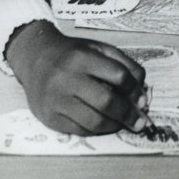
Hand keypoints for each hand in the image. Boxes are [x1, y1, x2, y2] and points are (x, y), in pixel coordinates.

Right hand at [6, 19, 148, 134]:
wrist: (36, 58)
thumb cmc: (73, 54)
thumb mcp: (98, 48)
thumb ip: (123, 63)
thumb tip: (141, 90)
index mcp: (84, 57)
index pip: (118, 75)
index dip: (134, 90)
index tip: (142, 101)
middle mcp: (68, 78)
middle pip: (106, 102)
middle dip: (128, 114)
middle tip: (140, 122)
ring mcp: (57, 100)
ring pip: (93, 121)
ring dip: (114, 126)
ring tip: (123, 124)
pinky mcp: (49, 118)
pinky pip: (79, 130)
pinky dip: (97, 130)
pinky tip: (104, 125)